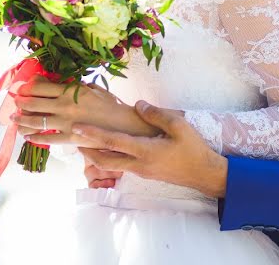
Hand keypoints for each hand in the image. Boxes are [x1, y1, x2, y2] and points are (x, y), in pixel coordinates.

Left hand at [12, 77, 159, 142]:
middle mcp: (65, 105)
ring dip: (22, 121)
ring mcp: (66, 122)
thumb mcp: (94, 89)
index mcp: (71, 91)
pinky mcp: (70, 137)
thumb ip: (77, 86)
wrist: (124, 126)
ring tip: (14, 120)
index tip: (22, 88)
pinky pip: (48, 138)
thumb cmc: (111, 105)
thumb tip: (62, 83)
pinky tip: (28, 137)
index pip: (42, 87)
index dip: (28, 87)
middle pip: (34, 102)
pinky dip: (35, 138)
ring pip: (37, 121)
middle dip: (21, 102)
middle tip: (14, 102)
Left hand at [75, 100, 227, 197]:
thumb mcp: (178, 125)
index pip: (112, 142)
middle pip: (105, 160)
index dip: (93, 134)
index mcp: (145, 151)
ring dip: (98, 154)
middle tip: (74, 139)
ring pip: (112, 164)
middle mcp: (139, 164)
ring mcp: (141, 171)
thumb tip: (138, 105)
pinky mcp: (146, 173)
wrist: (205, 174)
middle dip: (87, 150)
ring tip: (87, 142)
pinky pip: (122, 165)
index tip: (77, 127)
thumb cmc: (193, 148)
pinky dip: (111, 156)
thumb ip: (156, 114)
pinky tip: (111, 147)